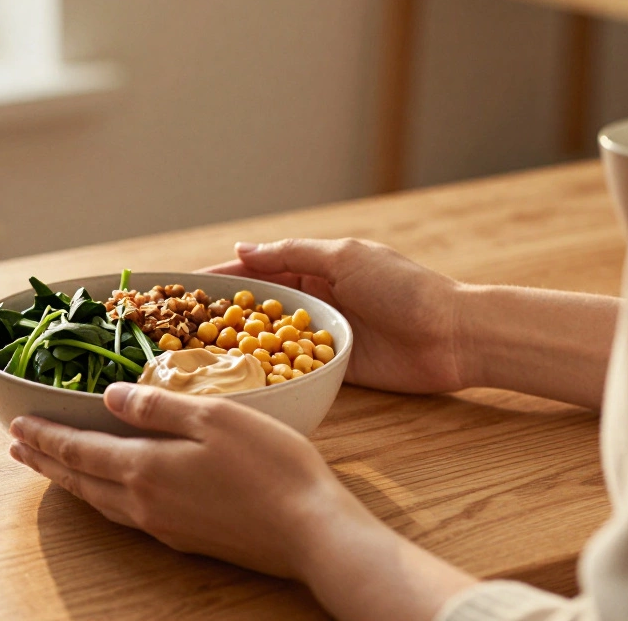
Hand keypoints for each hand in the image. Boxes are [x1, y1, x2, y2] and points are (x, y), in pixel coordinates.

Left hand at [10, 383, 475, 619]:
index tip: (15, 425)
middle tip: (16, 447)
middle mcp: (144, 503)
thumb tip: (110, 397)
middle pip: (80, 480)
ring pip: (101, 501)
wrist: (312, 533)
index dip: (45, 436)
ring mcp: (165, 525)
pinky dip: (102, 495)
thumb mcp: (214, 417)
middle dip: (45, 461)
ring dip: (70, 480)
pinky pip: (125, 514)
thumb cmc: (271, 466)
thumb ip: (158, 406)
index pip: (78, 450)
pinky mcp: (188, 538)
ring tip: (50, 467)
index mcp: (145, 468)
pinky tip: (110, 490)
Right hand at [205, 239, 466, 394]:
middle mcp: (314, 301)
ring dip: (237, 347)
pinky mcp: (333, 368)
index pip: (257, 271)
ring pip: (270, 341)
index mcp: (316, 268)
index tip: (181, 290)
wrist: (452, 335)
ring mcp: (321, 336)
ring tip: (195, 357)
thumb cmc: (403, 287)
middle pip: (257, 308)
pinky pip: (293, 368)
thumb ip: (291, 254)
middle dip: (220, 316)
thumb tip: (242, 248)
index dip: (220, 279)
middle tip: (175, 329)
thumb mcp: (343, 257)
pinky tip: (237, 380)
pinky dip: (267, 372)